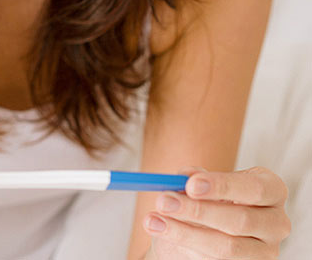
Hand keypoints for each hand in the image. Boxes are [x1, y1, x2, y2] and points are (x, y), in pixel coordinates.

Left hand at [142, 166, 290, 259]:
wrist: (201, 232)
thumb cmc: (206, 198)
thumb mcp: (201, 184)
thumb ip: (194, 178)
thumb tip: (183, 177)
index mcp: (271, 190)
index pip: (255, 188)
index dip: (223, 186)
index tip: (190, 185)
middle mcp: (276, 222)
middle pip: (241, 220)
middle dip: (198, 211)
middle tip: (163, 201)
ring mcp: (265, 252)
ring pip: (227, 248)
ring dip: (184, 233)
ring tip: (153, 220)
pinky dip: (186, 248)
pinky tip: (163, 234)